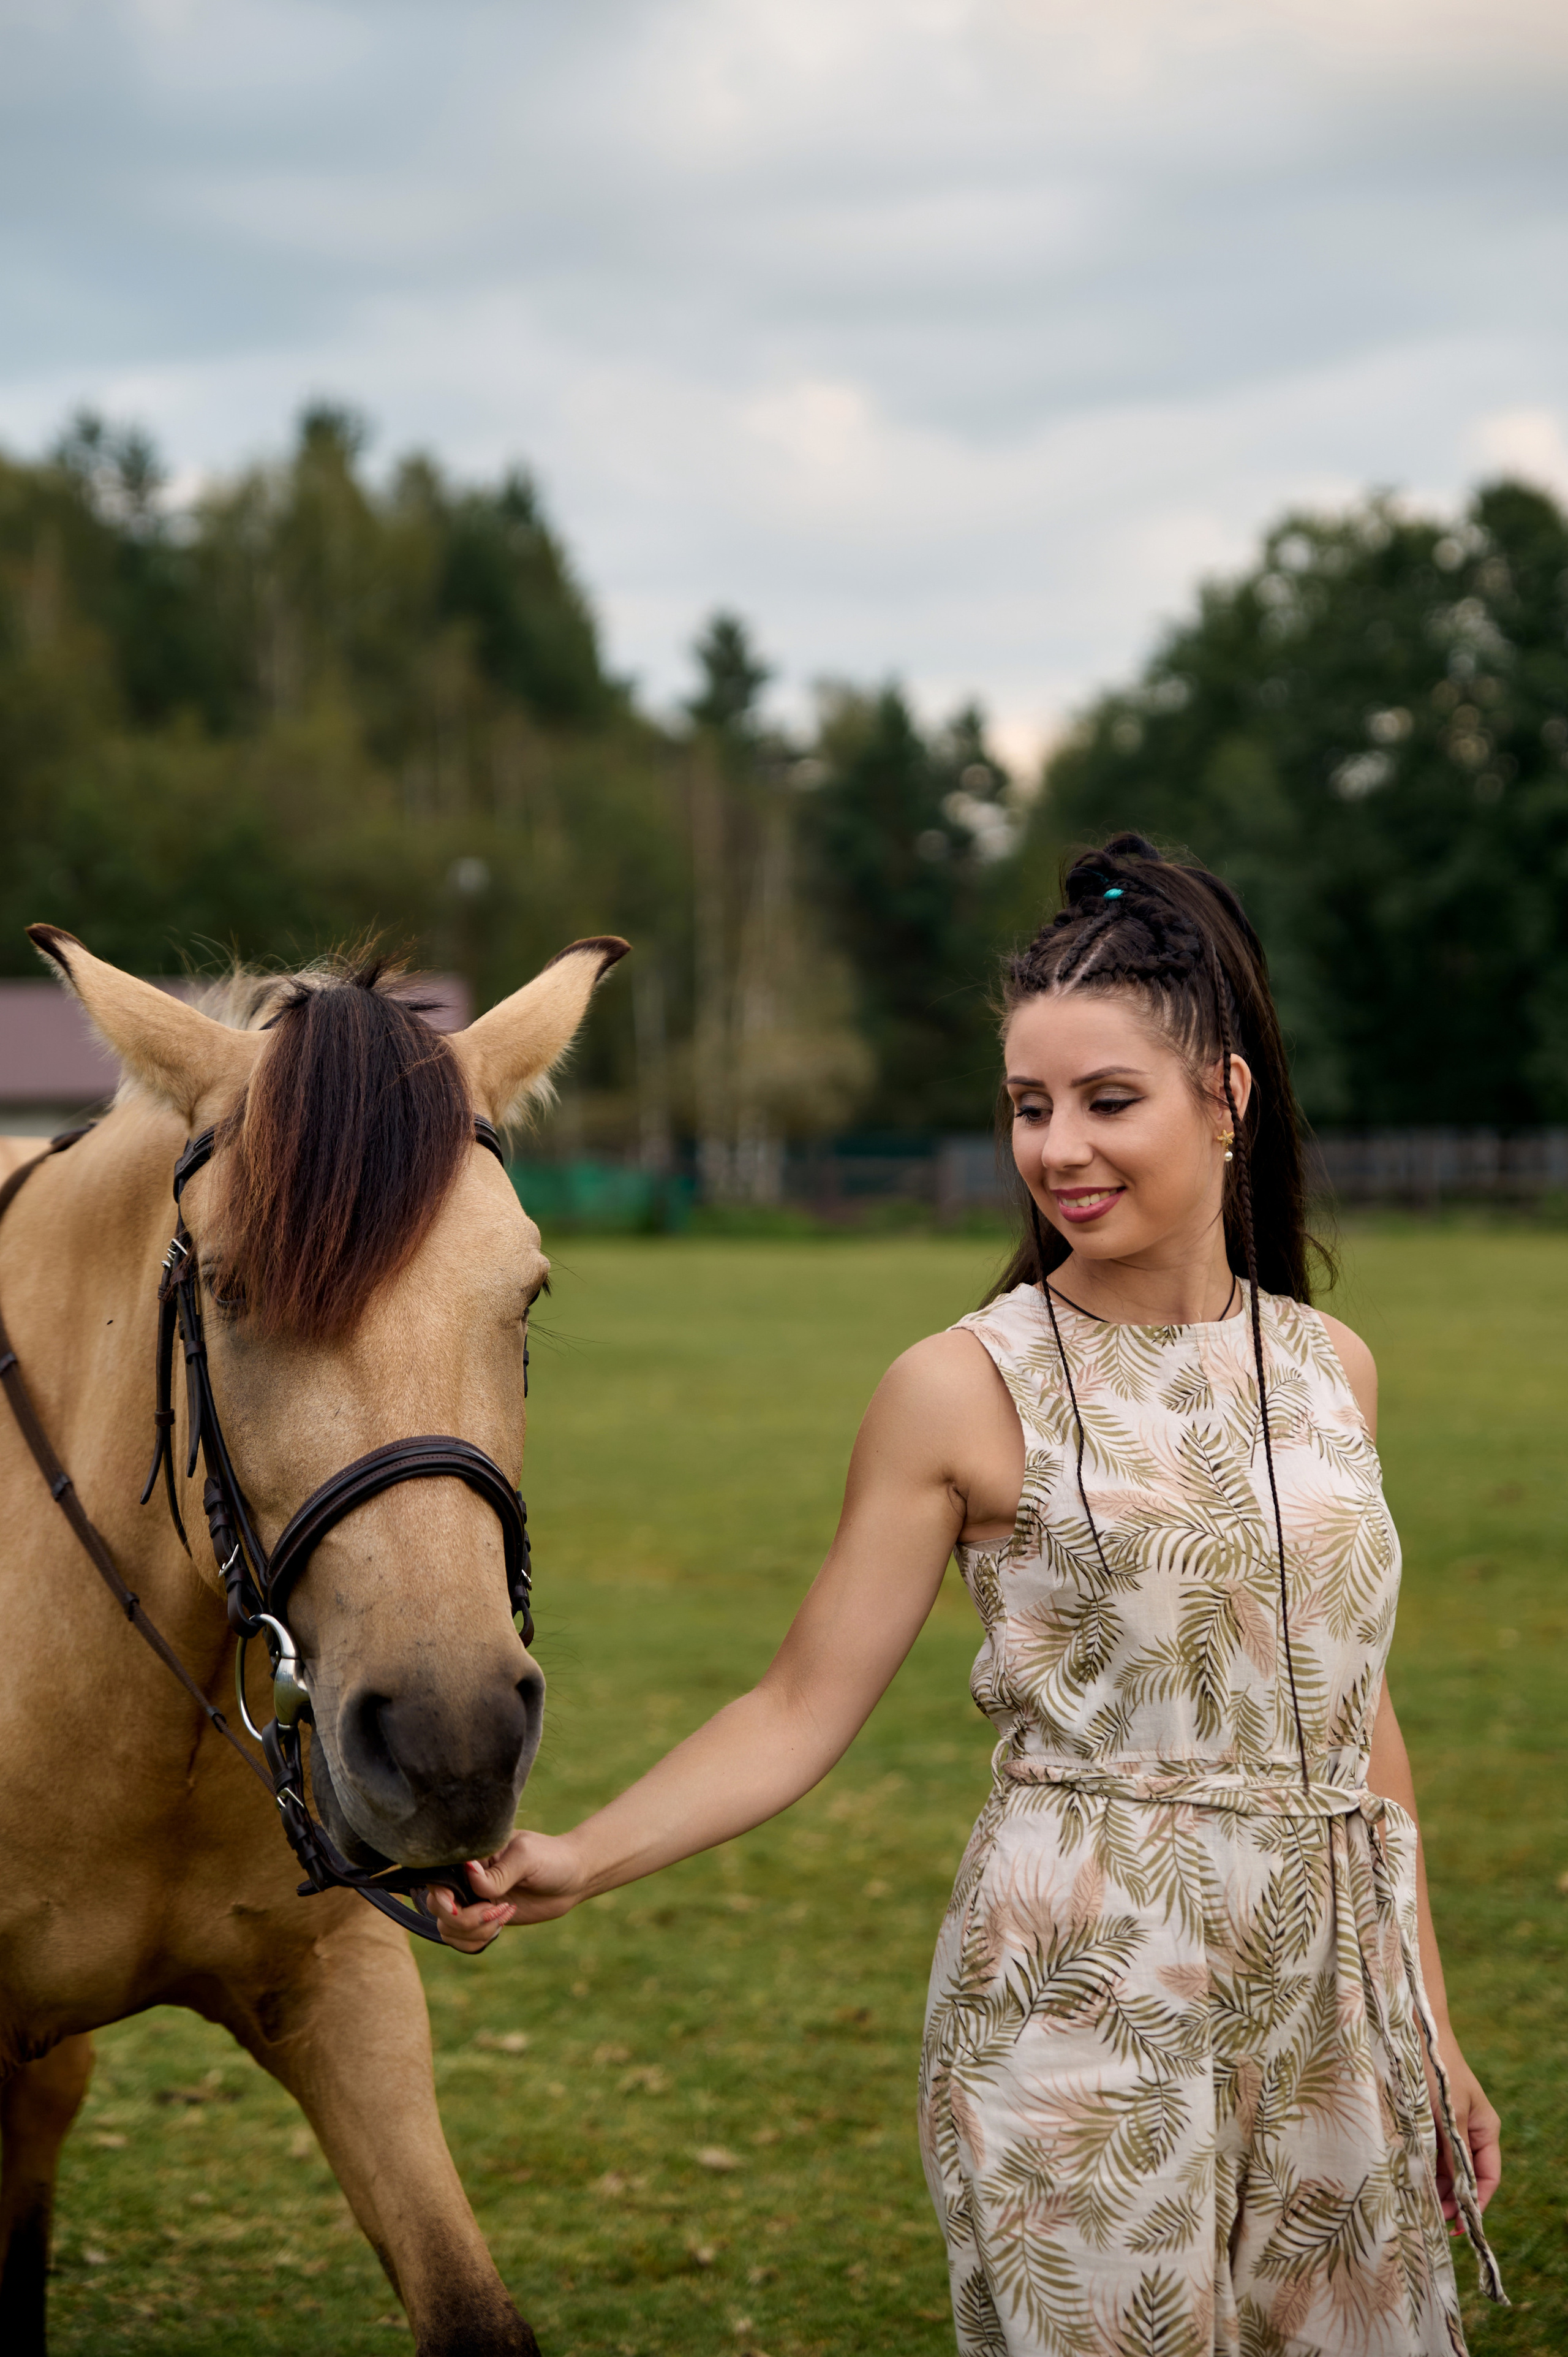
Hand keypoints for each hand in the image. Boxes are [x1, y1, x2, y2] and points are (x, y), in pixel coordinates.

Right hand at [425, 1830, 584, 1954]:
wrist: (573, 1879)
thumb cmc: (551, 1859)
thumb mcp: (526, 1858)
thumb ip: (497, 1873)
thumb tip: (469, 1875)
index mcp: (472, 1856)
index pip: (439, 1876)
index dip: (443, 1896)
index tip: (461, 1906)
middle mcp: (467, 1878)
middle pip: (438, 1907)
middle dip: (464, 1918)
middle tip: (494, 1910)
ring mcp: (473, 1900)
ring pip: (447, 1927)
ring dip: (473, 1931)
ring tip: (502, 1916)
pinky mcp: (483, 1919)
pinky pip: (461, 1939)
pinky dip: (475, 1942)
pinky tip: (499, 1926)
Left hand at [1426, 2029, 1500, 2223]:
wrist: (1416, 2032)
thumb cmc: (1437, 2069)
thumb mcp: (1447, 2112)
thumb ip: (1453, 2151)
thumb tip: (1457, 2191)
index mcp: (1485, 2129)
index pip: (1488, 2177)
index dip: (1476, 2203)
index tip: (1460, 2224)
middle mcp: (1470, 2131)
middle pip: (1467, 2176)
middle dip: (1454, 2198)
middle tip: (1433, 2218)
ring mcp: (1451, 2126)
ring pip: (1448, 2166)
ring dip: (1438, 2186)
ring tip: (1421, 2205)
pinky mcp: (1431, 2121)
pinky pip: (1433, 2152)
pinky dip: (1427, 2167)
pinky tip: (1414, 2180)